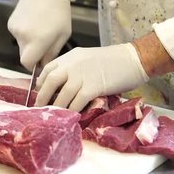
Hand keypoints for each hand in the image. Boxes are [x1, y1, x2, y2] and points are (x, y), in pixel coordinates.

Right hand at [7, 0, 71, 69]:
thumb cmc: (58, 11)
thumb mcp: (63, 34)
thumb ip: (52, 53)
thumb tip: (44, 64)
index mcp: (38, 41)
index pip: (27, 64)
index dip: (33, 66)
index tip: (40, 62)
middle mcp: (23, 37)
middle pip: (24, 56)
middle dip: (33, 54)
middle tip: (43, 44)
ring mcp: (15, 30)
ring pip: (21, 45)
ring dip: (29, 43)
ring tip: (39, 29)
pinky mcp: (11, 24)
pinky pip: (18, 36)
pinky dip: (24, 34)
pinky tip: (32, 23)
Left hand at [35, 44, 149, 111]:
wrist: (134, 59)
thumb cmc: (114, 60)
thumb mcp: (87, 58)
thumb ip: (74, 68)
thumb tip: (62, 85)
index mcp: (71, 56)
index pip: (48, 69)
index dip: (41, 83)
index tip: (40, 93)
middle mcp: (72, 64)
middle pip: (50, 81)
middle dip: (43, 96)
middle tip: (40, 108)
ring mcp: (82, 75)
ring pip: (62, 94)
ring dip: (57, 107)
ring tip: (54, 116)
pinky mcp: (93, 87)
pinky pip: (77, 102)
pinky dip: (73, 111)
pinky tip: (72, 117)